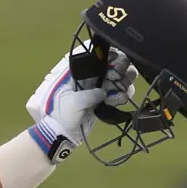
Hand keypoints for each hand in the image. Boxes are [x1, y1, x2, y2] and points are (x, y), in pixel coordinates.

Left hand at [25, 41, 137, 162]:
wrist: (62, 134)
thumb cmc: (61, 114)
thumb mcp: (73, 101)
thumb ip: (90, 94)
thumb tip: (104, 92)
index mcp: (78, 71)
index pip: (96, 55)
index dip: (108, 53)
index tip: (116, 58)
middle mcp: (91, 76)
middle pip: (112, 63)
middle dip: (120, 68)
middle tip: (117, 77)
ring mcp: (99, 87)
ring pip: (120, 77)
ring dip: (124, 82)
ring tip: (120, 91)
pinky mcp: (105, 99)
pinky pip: (120, 92)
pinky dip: (124, 94)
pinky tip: (121, 99)